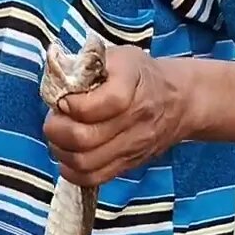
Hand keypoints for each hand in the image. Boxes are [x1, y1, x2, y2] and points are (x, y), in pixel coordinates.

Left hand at [43, 46, 183, 187]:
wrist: (179, 100)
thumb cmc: (141, 74)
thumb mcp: (119, 56)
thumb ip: (88, 64)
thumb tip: (57, 81)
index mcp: (131, 85)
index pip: (96, 105)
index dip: (70, 104)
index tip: (63, 98)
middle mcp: (135, 119)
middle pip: (85, 138)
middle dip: (57, 129)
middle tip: (55, 118)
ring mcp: (133, 146)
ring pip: (85, 162)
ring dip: (61, 151)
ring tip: (58, 137)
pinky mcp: (129, 164)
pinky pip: (94, 178)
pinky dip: (72, 171)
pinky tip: (68, 156)